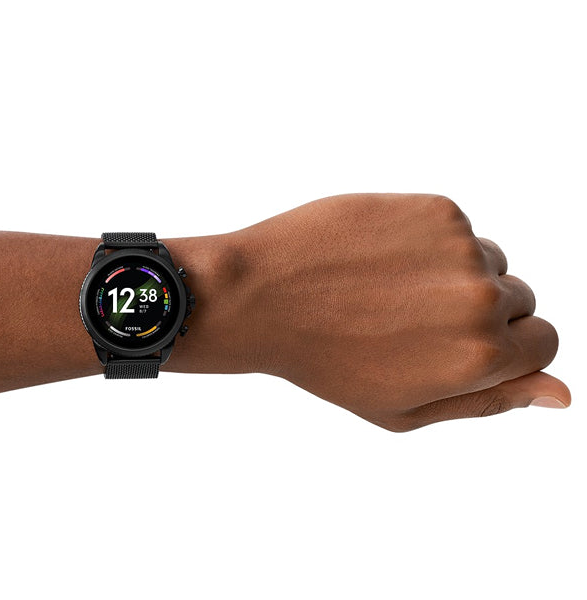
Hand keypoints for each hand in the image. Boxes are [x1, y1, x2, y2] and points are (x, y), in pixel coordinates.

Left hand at [230, 193, 569, 430]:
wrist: (264, 296)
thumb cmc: (327, 362)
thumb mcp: (407, 409)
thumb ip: (490, 402)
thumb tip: (561, 394)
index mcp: (481, 356)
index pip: (543, 343)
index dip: (506, 348)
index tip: (464, 344)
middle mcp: (481, 298)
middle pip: (522, 300)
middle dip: (483, 312)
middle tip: (415, 320)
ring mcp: (460, 247)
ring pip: (490, 261)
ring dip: (456, 275)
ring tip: (393, 290)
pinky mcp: (435, 208)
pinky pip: (457, 231)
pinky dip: (429, 244)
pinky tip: (382, 260)